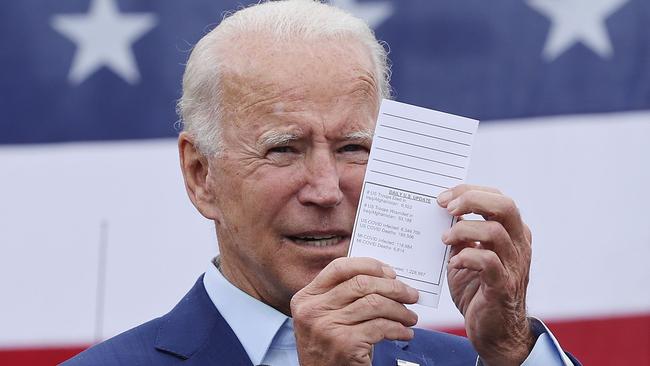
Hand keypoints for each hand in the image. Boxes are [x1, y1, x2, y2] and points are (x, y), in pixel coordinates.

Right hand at [290, 257, 418, 365]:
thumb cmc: (330, 347)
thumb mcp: (325, 317)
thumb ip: (342, 296)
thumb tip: (385, 277)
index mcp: (306, 298)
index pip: (339, 268)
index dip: (368, 265)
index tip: (390, 273)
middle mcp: (312, 311)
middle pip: (361, 283)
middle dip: (393, 287)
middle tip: (410, 294)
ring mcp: (327, 327)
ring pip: (375, 304)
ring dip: (400, 310)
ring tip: (410, 317)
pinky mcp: (344, 344)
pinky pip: (381, 327)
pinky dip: (399, 329)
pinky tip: (404, 332)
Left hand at [437, 184, 533, 365]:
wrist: (494, 332)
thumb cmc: (478, 291)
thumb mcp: (466, 256)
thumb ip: (460, 236)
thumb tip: (443, 213)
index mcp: (512, 233)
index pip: (497, 197)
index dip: (469, 191)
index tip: (443, 198)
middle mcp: (518, 244)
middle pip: (505, 206)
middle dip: (471, 200)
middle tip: (447, 208)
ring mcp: (514, 265)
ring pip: (495, 231)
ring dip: (464, 230)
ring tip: (445, 240)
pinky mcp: (503, 286)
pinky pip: (488, 262)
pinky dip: (466, 257)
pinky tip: (453, 264)